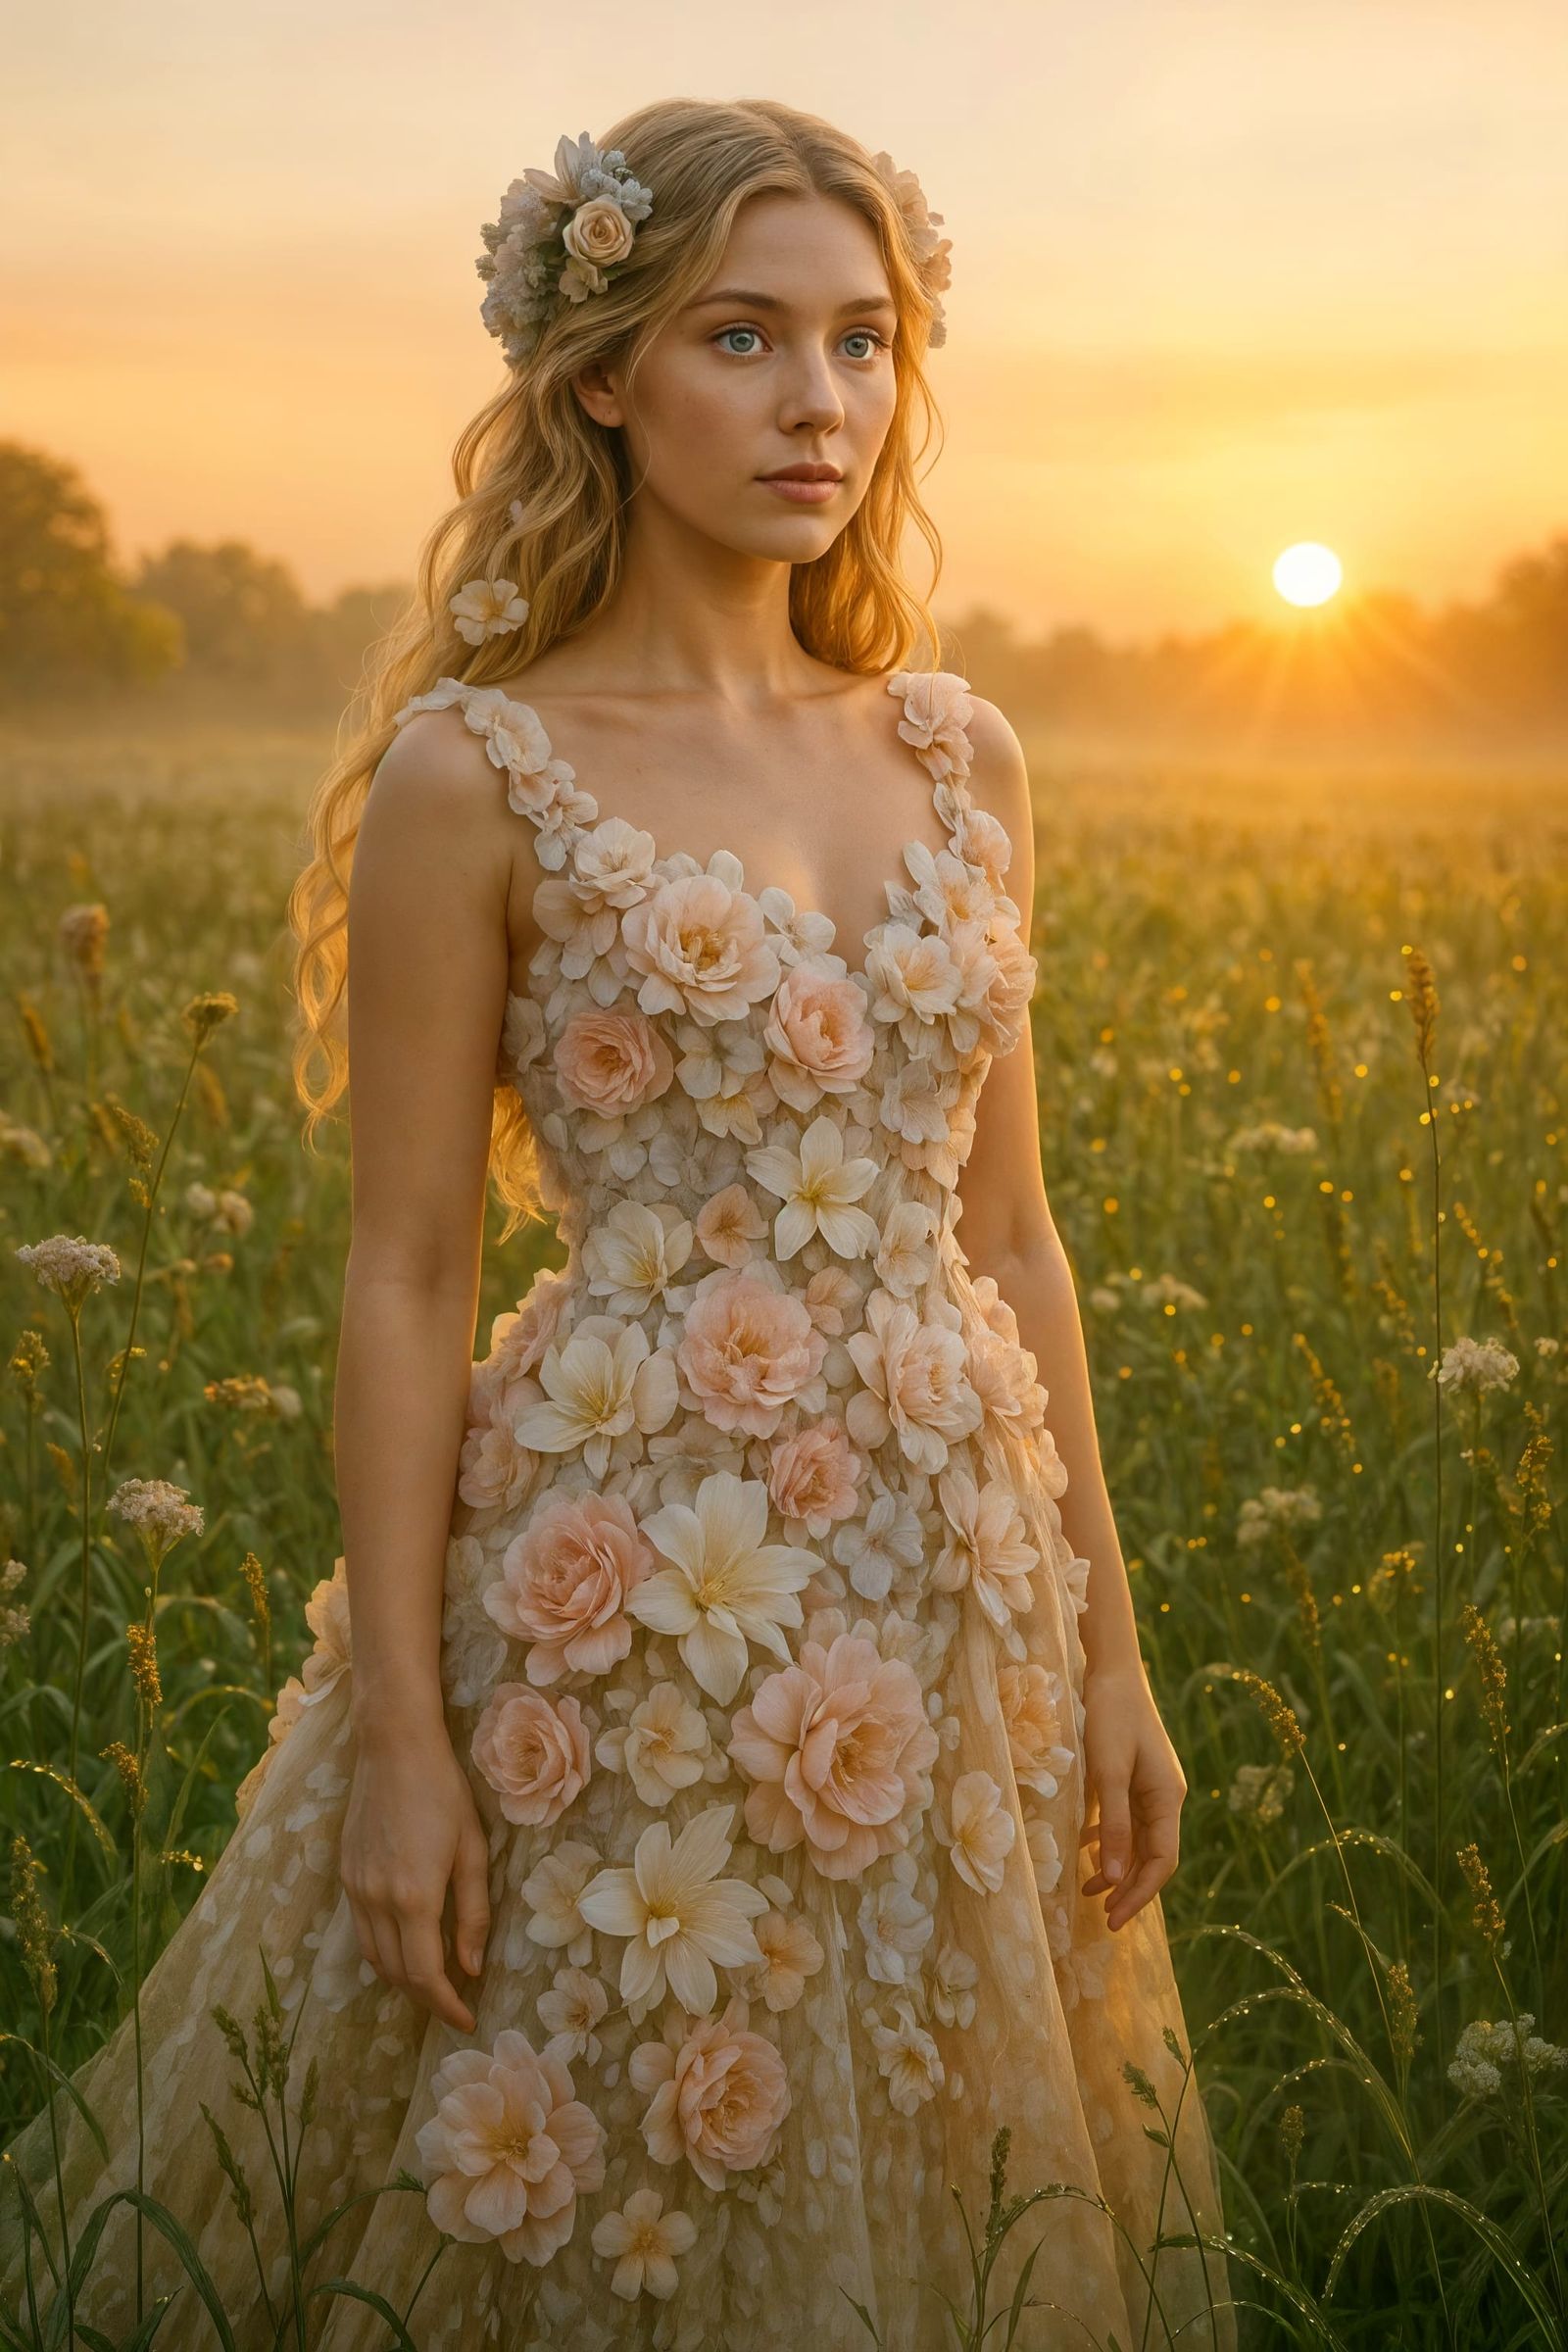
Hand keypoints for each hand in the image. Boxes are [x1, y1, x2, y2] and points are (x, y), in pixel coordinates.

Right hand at [340, 1716, 490, 2031]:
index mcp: (413, 1897)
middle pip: (396, 1974)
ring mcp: (355, 1888)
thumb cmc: (444, 1791)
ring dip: (402, 1980)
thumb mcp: (473, 1850)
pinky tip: (406, 1946)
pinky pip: (362, 1931)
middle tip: (455, 2005)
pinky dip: (383, 1952)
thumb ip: (472, 1913)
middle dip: (426, 1999)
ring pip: (374, 1957)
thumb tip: (472, 1968)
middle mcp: (376, 1900)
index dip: (446, 2006)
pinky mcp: (345, 1874)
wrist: (393, 1746)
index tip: (468, 2019)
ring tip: (433, 1984)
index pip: (425, 1975)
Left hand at [1077, 1662, 1187, 1932]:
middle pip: (1153, 1856)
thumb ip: (1114, 1826)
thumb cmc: (1109, 1717)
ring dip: (1118, 1869)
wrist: (1110, 1670)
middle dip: (1130, 1889)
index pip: (1162, 1861)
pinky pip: (1125, 1821)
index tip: (1115, 1920)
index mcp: (1167, 1798)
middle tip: (1103, 1919)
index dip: (1140, 1894)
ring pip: (1138, 1841)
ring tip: (1090, 1894)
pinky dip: (1109, 1841)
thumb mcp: (1108, 1773)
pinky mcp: (1132, 1777)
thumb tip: (1116, 1880)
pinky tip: (1088, 1851)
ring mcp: (1149, 1787)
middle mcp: (1164, 1797)